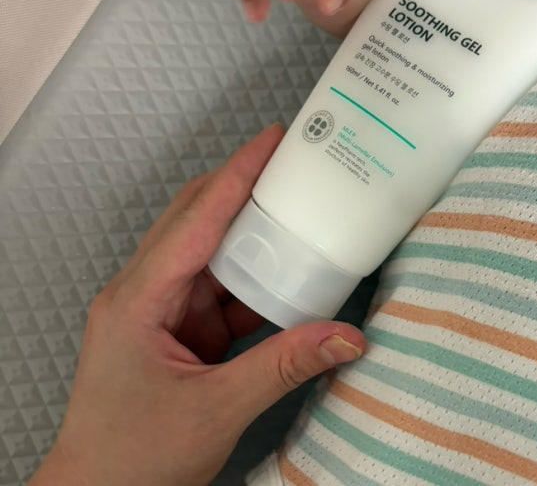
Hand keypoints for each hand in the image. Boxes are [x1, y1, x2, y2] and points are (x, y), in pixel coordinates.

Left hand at [29, 125, 365, 485]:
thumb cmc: (133, 458)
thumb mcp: (216, 410)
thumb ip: (284, 367)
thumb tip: (347, 338)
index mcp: (139, 299)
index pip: (196, 220)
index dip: (237, 174)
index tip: (272, 138)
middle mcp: (145, 292)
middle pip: (197, 219)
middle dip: (242, 186)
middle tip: (289, 159)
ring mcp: (161, 310)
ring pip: (210, 251)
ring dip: (251, 230)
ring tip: (295, 205)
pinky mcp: (178, 329)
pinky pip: (220, 288)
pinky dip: (254, 278)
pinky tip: (286, 272)